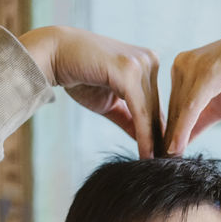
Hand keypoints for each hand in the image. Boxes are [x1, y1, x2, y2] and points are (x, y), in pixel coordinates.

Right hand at [19, 25, 162, 158]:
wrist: (55, 55)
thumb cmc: (79, 76)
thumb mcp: (109, 102)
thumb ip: (128, 118)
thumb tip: (146, 140)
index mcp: (147, 64)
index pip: (156, 104)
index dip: (158, 133)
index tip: (162, 157)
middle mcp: (149, 60)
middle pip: (156, 109)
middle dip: (159, 140)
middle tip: (165, 166)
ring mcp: (141, 63)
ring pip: (150, 112)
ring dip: (153, 142)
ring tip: (156, 166)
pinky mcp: (129, 71)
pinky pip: (140, 111)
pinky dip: (144, 135)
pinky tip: (146, 154)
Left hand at [165, 28, 220, 155]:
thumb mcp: (216, 107)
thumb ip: (197, 123)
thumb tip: (178, 145)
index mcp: (181, 69)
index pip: (172, 107)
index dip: (167, 133)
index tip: (160, 156)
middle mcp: (182, 63)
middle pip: (173, 110)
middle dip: (168, 137)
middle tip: (159, 163)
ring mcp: (193, 65)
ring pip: (179, 109)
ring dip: (173, 137)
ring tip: (166, 160)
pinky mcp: (207, 71)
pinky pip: (191, 106)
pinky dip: (183, 128)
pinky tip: (175, 147)